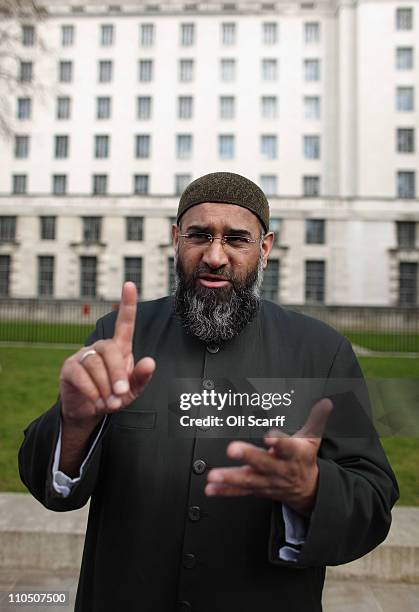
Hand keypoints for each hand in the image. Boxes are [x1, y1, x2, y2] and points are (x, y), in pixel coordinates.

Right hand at [60, 282, 155, 427]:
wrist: (90, 411)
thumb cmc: (114, 395)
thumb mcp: (132, 390)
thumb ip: (142, 378)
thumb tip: (150, 362)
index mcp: (119, 348)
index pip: (124, 323)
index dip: (128, 304)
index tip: (130, 284)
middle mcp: (101, 347)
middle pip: (110, 350)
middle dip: (118, 373)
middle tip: (121, 393)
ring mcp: (84, 355)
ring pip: (95, 364)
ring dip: (104, 386)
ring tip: (109, 401)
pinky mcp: (69, 367)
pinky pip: (81, 374)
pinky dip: (91, 390)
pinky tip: (95, 400)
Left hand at [205, 398, 332, 516]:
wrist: (308, 490)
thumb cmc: (304, 459)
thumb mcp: (313, 439)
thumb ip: (316, 419)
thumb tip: (326, 402)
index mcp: (294, 455)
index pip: (288, 447)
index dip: (279, 441)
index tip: (269, 436)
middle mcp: (280, 469)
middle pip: (264, 463)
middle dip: (248, 456)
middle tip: (232, 449)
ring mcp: (267, 481)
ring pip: (249, 480)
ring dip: (230, 478)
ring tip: (214, 474)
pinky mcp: (257, 490)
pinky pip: (240, 492)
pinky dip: (225, 491)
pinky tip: (211, 488)